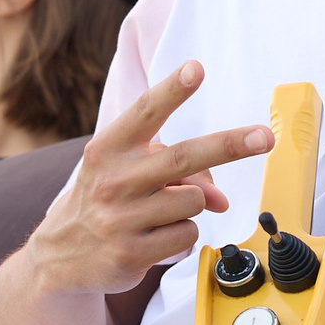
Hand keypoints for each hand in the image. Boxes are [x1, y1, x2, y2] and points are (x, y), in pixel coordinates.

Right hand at [19, 62, 271, 299]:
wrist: (59, 256)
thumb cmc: (104, 200)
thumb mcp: (126, 173)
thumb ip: (173, 171)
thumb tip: (220, 199)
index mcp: (108, 149)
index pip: (144, 113)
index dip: (171, 90)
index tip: (195, 69)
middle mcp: (112, 181)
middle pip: (183, 158)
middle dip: (230, 145)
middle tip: (265, 136)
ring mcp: (120, 219)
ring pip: (194, 201)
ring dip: (192, 205)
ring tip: (160, 212)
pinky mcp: (131, 253)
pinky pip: (187, 234)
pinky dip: (182, 234)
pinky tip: (154, 236)